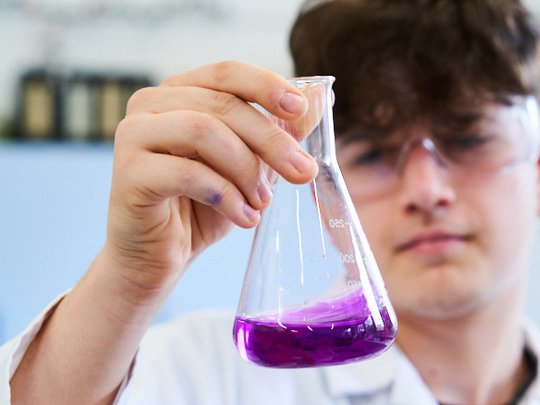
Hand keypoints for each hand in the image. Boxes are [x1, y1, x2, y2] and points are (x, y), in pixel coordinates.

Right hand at [104, 61, 318, 289]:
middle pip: (224, 105)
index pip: (228, 73)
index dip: (267, 86)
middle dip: (271, 140)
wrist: (159, 256)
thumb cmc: (203, 206)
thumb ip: (279, 131)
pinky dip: (226, 195)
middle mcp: (151, 103)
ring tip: (263, 202)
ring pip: (204, 131)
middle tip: (303, 173)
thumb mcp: (251, 165)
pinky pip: (187, 173)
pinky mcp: (128, 172)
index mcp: (181, 92)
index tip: (301, 109)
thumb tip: (323, 97)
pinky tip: (245, 217)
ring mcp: (133, 134)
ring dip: (246, 169)